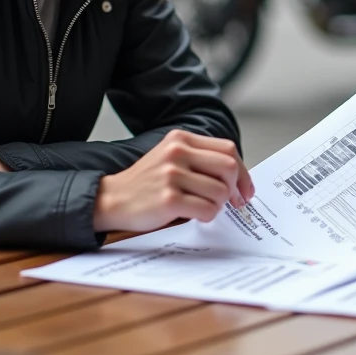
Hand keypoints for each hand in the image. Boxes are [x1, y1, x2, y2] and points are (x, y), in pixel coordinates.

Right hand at [93, 130, 253, 233]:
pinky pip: (207, 210)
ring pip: (220, 191)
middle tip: (231, 202)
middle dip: (234, 188)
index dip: (242, 171)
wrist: (111, 199)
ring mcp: (172, 175)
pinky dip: (207, 216)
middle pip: (229, 167)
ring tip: (202, 207)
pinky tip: (194, 215)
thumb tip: (239, 178)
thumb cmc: (146, 182)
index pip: (228, 149)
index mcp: (181, 138)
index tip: (244, 188)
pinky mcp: (169, 199)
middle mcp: (177, 152)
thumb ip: (201, 159)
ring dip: (218, 205)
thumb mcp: (171, 157)